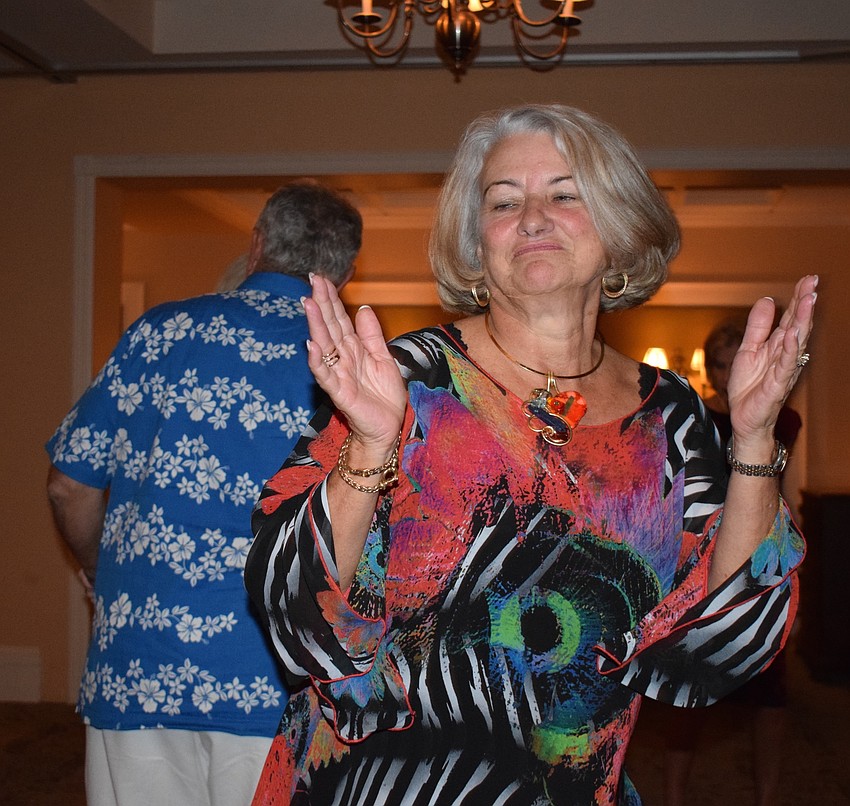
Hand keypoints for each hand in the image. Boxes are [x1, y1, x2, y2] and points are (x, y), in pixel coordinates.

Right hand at [303, 275, 406, 457]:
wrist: (388, 427)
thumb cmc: (384, 396)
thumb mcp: (383, 358)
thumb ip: (372, 335)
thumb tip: (363, 308)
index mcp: (354, 349)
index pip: (339, 319)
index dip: (331, 299)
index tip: (322, 278)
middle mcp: (343, 358)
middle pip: (329, 327)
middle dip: (321, 304)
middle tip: (312, 280)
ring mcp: (339, 374)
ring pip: (324, 346)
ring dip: (315, 326)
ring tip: (308, 304)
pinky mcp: (340, 393)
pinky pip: (326, 376)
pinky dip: (317, 362)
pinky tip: (311, 347)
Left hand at [727, 274, 816, 449]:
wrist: (745, 418)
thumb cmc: (749, 387)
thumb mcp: (748, 350)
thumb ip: (757, 327)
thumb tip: (767, 299)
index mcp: (778, 345)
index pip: (792, 317)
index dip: (799, 298)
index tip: (808, 278)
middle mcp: (786, 354)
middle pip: (798, 324)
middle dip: (805, 303)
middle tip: (813, 282)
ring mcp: (784, 369)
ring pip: (797, 341)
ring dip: (803, 320)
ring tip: (808, 300)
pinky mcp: (777, 384)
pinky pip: (786, 364)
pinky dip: (789, 348)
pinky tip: (792, 333)